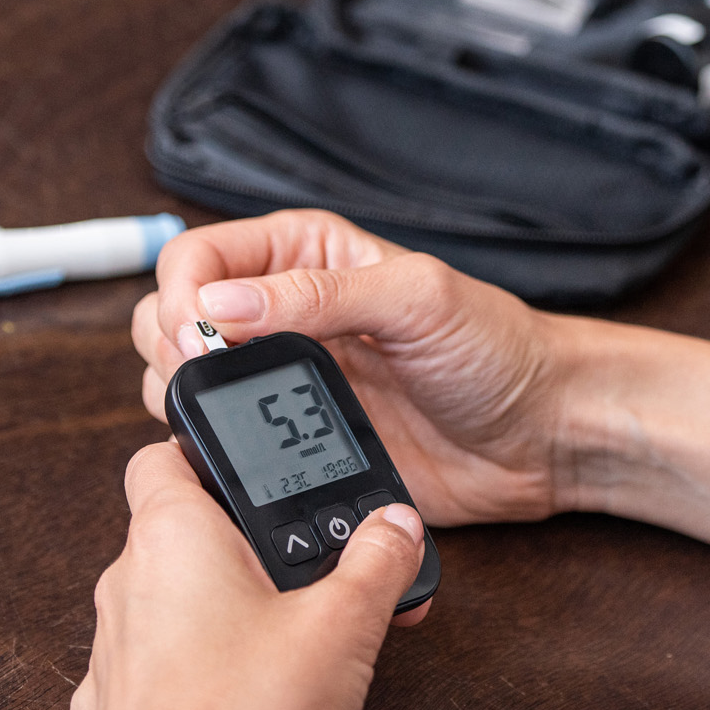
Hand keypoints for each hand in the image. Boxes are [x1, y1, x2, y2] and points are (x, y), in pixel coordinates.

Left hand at [70, 441, 428, 709]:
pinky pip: (153, 674)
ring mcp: (111, 655)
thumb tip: (396, 525)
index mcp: (172, 535)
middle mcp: (126, 583)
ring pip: (167, 606)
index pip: (162, 455)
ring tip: (288, 644)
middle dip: (243, 549)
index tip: (255, 473)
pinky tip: (243, 702)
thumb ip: (377, 564)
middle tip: (306, 573)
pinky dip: (192, 677)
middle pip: (178, 535)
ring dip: (219, 613)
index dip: (206, 454)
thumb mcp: (344, 626)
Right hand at [131, 210, 567, 525]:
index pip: (196, 256)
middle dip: (172, 345)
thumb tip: (221, 302)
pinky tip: (249, 454)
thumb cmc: (496, 348)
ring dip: (187, 398)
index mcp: (304, 254)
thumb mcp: (417, 297)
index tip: (199, 334)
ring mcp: (281, 380)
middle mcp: (281, 311)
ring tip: (240, 413)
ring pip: (180, 381)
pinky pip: (223, 444)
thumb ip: (318, 296)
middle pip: (169, 315)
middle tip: (213, 375)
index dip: (181, 294)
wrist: (540, 433)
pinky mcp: (292, 442)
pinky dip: (215, 450)